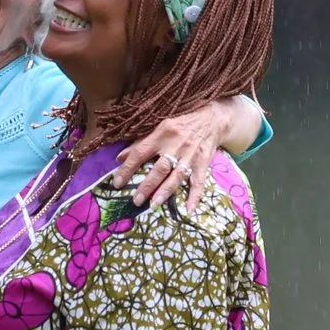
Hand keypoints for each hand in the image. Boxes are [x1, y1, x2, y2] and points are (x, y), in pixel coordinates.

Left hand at [114, 104, 228, 210]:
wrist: (212, 119)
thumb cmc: (181, 124)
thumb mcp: (159, 128)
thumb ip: (140, 143)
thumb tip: (119, 158)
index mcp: (161, 134)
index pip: (140, 152)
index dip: (128, 168)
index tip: (117, 183)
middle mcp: (176, 145)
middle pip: (160, 167)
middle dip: (147, 185)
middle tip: (136, 200)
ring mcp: (191, 155)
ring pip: (177, 175)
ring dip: (165, 191)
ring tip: (154, 204)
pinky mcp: (203, 162)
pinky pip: (199, 181)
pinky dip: (195, 196)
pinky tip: (189, 210)